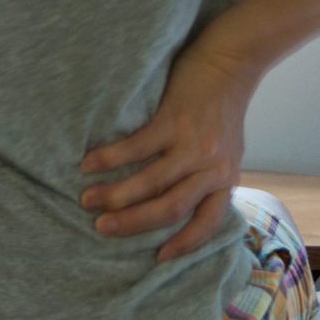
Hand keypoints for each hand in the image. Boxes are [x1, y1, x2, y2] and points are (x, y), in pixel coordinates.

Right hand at [78, 38, 261, 261]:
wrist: (232, 61)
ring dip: (115, 194)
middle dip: (132, 222)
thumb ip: (207, 177)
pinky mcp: (175, 120)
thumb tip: (177, 204)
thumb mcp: (226, 150)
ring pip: (150, 182)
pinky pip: (137, 147)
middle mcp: (212, 168)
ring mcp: (194, 145)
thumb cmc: (222, 108)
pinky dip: (109, 158)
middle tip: (101, 228)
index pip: (207, 223)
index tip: (159, 258)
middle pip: (170, 208)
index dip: (184, 244)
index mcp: (226, 179)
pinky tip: (88, 163)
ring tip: (87, 199)